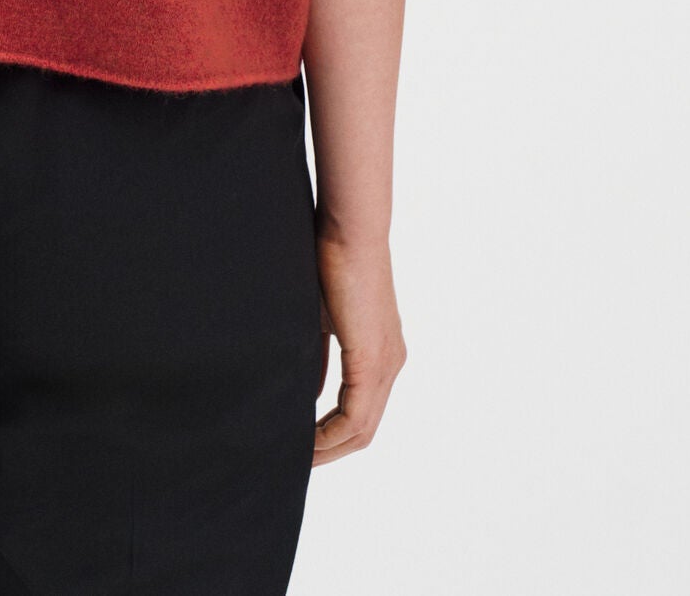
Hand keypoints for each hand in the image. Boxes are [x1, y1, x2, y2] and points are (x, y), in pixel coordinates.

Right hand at [311, 227, 406, 464]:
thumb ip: (319, 356)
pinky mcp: (372, 359)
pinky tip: (306, 440)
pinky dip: (330, 433)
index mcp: (381, 352)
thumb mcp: (320, 318)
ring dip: (328, 447)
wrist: (348, 229)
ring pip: (361, 428)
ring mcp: (386, 363)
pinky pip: (355, 415)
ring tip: (297, 456)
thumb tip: (309, 390)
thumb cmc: (329, 259)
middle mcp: (391, 363)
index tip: (302, 444)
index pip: (361, 411)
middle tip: (297, 461)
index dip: (332, 434)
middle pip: (364, 429)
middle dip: (330, 449)